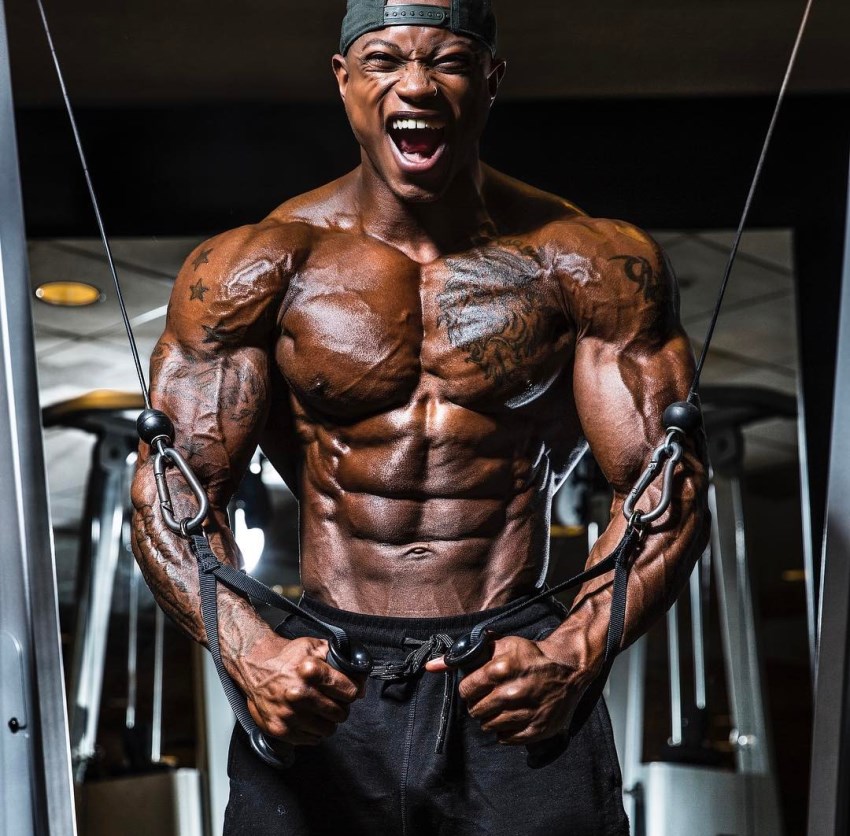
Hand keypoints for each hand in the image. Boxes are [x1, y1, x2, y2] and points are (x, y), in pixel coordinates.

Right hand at [240, 634, 362, 744]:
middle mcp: (299, 694)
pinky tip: (307, 717)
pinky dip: (312, 731)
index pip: (350, 692)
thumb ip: (341, 662)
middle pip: (340, 712)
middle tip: (332, 700)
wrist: (254, 664)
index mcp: (311, 671)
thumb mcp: (315, 647)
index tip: (348, 690)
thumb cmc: (286, 656)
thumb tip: (360, 687)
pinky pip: (310, 739)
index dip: (352, 691)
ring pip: (327, 729)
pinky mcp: (279, 729)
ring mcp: (289, 714)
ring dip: (328, 721)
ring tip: (320, 710)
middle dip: (340, 707)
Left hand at [427, 635, 588, 743]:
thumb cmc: (530, 655)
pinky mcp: (537, 729)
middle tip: (489, 698)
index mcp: (502, 668)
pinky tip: (512, 717)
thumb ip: (463, 655)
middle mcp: (514, 692)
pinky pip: (507, 738)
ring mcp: (527, 712)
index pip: (466, 690)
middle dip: (478, 704)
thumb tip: (430, 666)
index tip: (476, 687)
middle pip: (476, 710)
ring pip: (489, 726)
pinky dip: (505, 730)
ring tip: (501, 707)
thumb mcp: (499, 646)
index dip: (468, 689)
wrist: (568, 668)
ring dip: (490, 718)